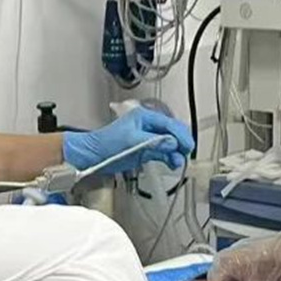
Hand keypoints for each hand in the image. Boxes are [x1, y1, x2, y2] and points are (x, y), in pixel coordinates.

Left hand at [63, 106, 194, 176]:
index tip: (188, 146)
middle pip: (172, 132)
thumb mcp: (131, 141)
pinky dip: (169, 158)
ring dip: (176, 152)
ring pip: (169, 144)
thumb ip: (152, 142)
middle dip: (181, 143)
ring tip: (178, 162)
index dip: (181, 135)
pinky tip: (172, 164)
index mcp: (145, 117)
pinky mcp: (146, 150)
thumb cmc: (106, 143)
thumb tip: (171, 143)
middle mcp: (149, 126)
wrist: (93, 155)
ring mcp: (148, 138)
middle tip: (186, 154)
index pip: (169, 124)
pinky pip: (163, 152)